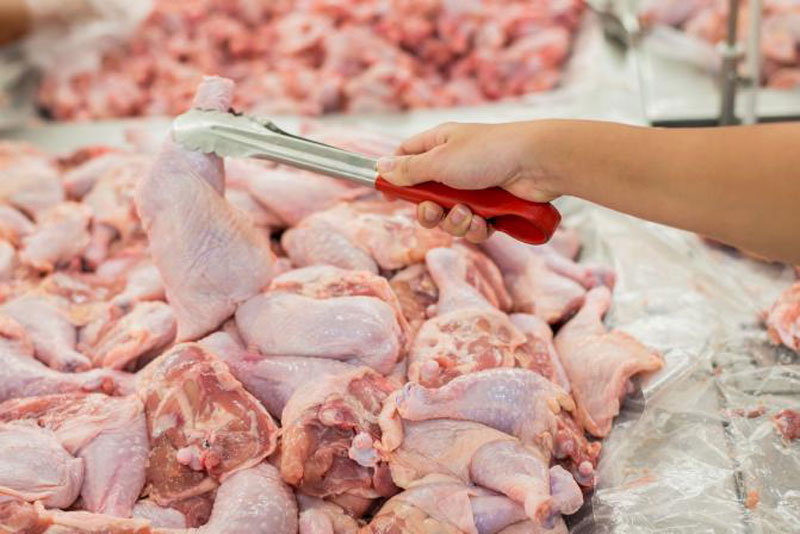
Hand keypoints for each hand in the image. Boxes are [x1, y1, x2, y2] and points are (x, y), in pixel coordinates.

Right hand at [377, 122, 557, 242]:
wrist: (537, 163)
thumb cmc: (487, 153)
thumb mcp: (439, 161)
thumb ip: (408, 170)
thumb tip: (380, 167)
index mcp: (439, 145)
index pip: (407, 158)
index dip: (395, 177)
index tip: (387, 195)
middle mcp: (454, 166)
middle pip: (426, 198)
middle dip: (428, 212)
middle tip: (433, 210)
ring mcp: (474, 188)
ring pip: (449, 217)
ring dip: (455, 222)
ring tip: (467, 214)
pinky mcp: (493, 208)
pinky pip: (472, 227)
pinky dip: (475, 228)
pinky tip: (484, 222)